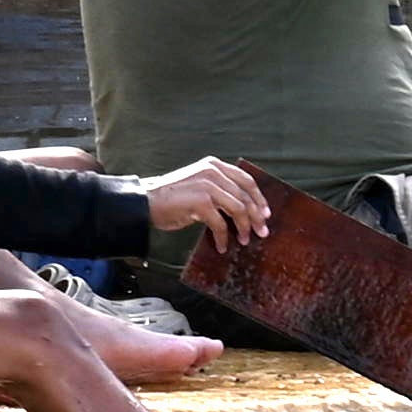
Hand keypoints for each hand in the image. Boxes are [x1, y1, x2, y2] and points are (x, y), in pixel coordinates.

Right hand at [138, 156, 271, 255]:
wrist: (145, 201)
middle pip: (245, 196)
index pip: (246, 180)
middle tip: (261, 232)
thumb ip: (218, 188)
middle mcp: (213, 172)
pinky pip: (220, 223)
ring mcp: (207, 186)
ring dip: (243, 228)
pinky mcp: (201, 202)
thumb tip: (241, 208)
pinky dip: (224, 237)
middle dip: (256, 217)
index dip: (259, 198)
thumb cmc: (170, 197)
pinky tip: (222, 246)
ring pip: (238, 210)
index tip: (266, 213)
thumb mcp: (198, 184)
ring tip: (244, 240)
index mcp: (214, 165)